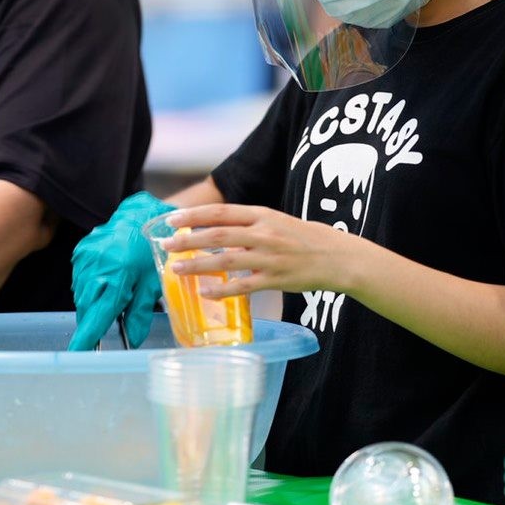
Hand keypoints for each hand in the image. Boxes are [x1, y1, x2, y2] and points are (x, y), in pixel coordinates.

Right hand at [69, 192, 173, 350]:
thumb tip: (133, 339)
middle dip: (94, 321)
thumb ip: (140, 313)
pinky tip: (104, 283)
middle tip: (103, 329)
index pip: (98, 315)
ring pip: (81, 295)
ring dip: (92, 304)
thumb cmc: (153, 249)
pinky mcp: (81, 252)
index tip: (78, 351)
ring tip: (111, 297)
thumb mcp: (153, 283)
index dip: (87, 336)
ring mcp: (85, 259)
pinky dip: (90, 288)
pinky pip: (80, 280)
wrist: (141, 216)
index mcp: (118, 277)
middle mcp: (97, 267)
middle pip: (87, 308)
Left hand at [163, 203, 361, 297]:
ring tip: (177, 269)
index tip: (171, 220)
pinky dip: (222, 290)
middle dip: (188, 239)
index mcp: (263, 215)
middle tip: (166, 244)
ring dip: (198, 265)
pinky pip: (243, 287)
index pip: (222, 212)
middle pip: (218, 234)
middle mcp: (264, 234)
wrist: (339, 257)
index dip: (194, 215)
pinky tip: (205, 292)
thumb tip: (216, 231)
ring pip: (226, 260)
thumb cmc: (306, 238)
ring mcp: (270, 258)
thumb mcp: (277, 222)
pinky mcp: (276, 280)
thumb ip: (249, 226)